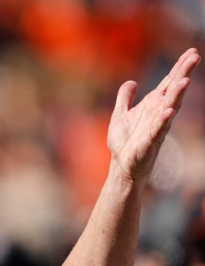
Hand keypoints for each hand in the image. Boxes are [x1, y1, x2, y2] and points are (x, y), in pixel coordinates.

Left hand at [108, 48, 199, 186]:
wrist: (121, 164)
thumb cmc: (124, 141)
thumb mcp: (120, 114)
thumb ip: (125, 98)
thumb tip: (131, 82)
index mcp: (153, 105)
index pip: (168, 83)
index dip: (179, 68)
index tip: (191, 52)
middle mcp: (159, 113)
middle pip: (174, 90)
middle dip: (183, 74)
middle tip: (195, 57)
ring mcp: (157, 126)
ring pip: (170, 107)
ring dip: (178, 94)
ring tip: (185, 80)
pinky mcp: (151, 141)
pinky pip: (159, 129)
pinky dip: (164, 119)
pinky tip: (170, 110)